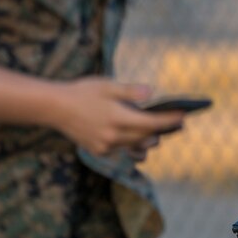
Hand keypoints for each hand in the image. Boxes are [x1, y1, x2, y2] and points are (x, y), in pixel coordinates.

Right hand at [48, 78, 184, 157]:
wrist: (54, 108)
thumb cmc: (82, 92)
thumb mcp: (107, 86)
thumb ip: (130, 91)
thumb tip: (151, 93)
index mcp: (117, 118)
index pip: (151, 123)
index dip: (169, 120)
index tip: (183, 116)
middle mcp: (112, 136)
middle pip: (146, 137)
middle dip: (162, 130)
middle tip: (177, 123)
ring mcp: (105, 146)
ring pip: (135, 146)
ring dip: (148, 139)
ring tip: (160, 132)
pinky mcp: (98, 151)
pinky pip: (122, 150)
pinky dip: (131, 144)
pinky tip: (138, 137)